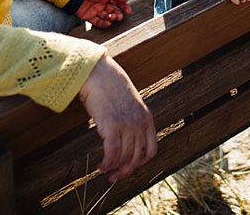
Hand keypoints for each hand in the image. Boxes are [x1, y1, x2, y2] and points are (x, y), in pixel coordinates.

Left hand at [77, 0, 131, 27]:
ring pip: (106, 17)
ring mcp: (95, 10)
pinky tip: (108, 23)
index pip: (117, 2)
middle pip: (112, 11)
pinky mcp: (88, 16)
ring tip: (113, 18)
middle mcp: (101, 3)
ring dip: (111, 19)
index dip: (123, 7)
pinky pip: (97, 22)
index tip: (128, 11)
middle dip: (117, 14)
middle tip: (120, 17)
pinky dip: (103, 24)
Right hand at [78, 54, 156, 180]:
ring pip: (123, 158)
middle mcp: (140, 123)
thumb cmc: (110, 88)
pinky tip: (101, 165)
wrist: (98, 74)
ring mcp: (127, 125)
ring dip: (113, 168)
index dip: (139, 163)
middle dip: (125, 171)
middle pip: (136, 158)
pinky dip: (107, 163)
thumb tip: (126, 144)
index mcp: (147, 118)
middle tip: (114, 176)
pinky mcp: (112, 127)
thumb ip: (132, 121)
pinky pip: (112, 154)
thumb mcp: (129, 104)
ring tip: (104, 168)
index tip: (128, 167)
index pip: (150, 151)